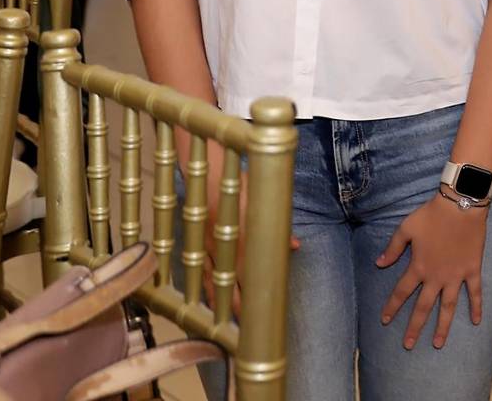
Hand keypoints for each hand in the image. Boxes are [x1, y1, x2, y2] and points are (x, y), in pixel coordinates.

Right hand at [193, 139, 299, 317]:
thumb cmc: (239, 181)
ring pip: (214, 278)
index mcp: (242, 232)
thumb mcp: (264, 198)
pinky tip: (207, 297)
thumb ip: (278, 225)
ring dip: (221, 298)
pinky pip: (199, 268)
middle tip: (249, 324)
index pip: (253, 268)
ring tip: (228, 319)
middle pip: (232, 279)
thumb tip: (295, 246)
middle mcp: (223, 242)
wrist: (206, 166)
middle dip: (240, 302)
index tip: (266, 306)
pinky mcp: (196, 240)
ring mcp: (206, 243)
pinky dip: (204, 284)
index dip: (258, 288)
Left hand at [379, 192, 488, 349]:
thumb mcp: (406, 228)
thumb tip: (379, 264)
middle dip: (414, 327)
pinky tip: (477, 322)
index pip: (401, 292)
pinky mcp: (472, 270)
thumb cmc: (432, 215)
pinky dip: (476, 307)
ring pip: (448, 307)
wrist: (461, 206)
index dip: (392, 307)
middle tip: (407, 345)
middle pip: (423, 307)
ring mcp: (455, 276)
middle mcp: (436, 277)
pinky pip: (475, 292)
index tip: (385, 321)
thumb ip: (393, 248)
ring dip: (443, 326)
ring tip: (437, 343)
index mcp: (418, 267)